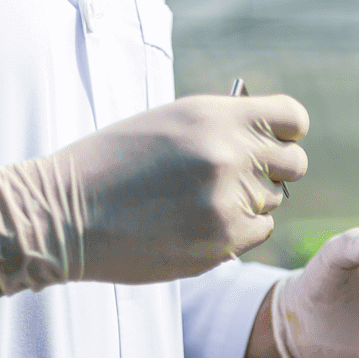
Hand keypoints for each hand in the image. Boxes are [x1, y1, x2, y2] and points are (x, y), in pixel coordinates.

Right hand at [0, 93, 307, 292]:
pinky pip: (258, 231)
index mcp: (214, 116)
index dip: (285, 131)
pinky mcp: (224, 241)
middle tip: (239, 176)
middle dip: (274, 169)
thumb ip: (221, 126)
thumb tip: (268, 138)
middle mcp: (229, 155)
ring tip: (199, 200)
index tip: (270, 141)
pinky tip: (197, 223)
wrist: (64, 214)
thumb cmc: (112, 164)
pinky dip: (237, 230)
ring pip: (273, 200)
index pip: (293, 119)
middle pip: (294, 163)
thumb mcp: (167, 124)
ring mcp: (229, 201)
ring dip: (250, 201)